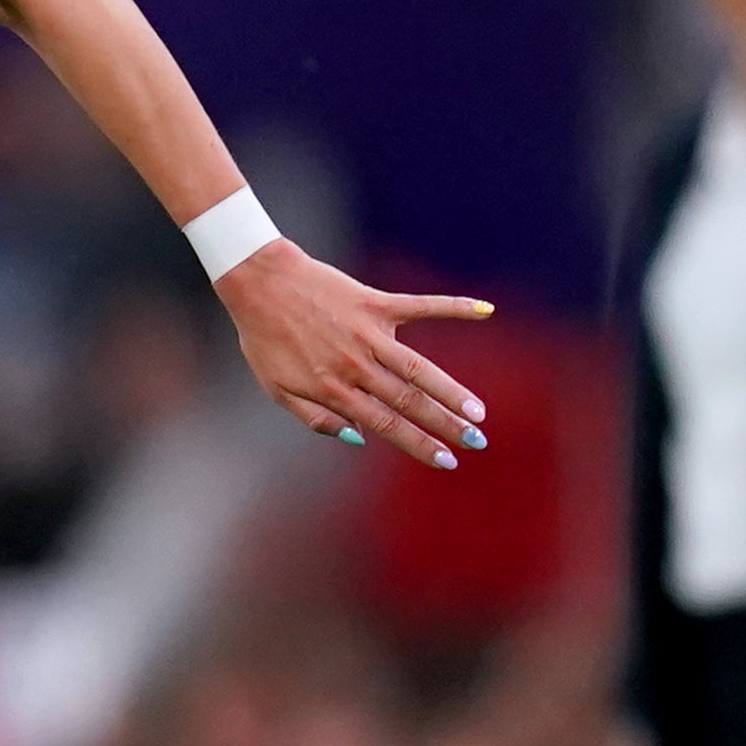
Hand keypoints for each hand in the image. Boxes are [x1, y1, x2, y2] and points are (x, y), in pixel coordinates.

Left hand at [217, 243, 493, 468]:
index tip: (447, 461)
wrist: (259, 284)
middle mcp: (356, 365)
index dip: (418, 444)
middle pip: (409, 401)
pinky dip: (454, 307)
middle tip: (478, 443)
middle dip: (445, 425)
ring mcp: (368, 333)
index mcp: (333, 389)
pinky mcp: (376, 302)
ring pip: (419, 367)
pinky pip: (422, 306)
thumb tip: (360, 439)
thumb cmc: (264, 339)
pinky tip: (486, 311)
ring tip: (479, 411)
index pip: (386, 425)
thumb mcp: (276, 389)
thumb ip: (316, 418)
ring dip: (452, 390)